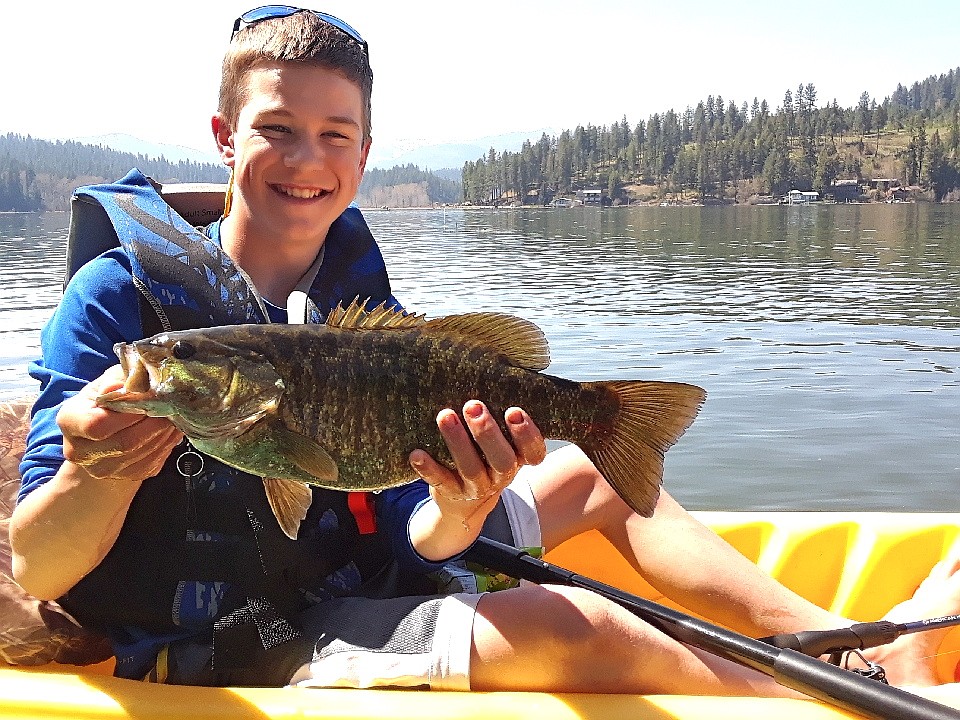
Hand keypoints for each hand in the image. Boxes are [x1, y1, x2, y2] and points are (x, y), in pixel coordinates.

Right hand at [59, 365, 182, 482]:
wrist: (102, 433)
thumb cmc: (105, 400)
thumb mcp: (108, 381)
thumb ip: (117, 380)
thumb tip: (126, 386)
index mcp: (69, 422)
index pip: (96, 425)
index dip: (128, 413)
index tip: (148, 398)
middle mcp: (80, 451)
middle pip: (125, 442)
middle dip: (154, 422)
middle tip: (171, 406)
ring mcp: (103, 469)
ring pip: (143, 453)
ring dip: (164, 432)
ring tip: (173, 414)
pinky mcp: (126, 477)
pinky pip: (153, 461)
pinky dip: (167, 443)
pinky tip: (170, 429)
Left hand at [410, 400, 545, 533]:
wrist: (464, 500)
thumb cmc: (483, 452)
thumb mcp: (499, 437)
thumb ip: (500, 413)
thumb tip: (493, 366)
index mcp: (518, 457)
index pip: (534, 452)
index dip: (527, 434)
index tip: (514, 411)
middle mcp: (502, 475)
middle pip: (502, 460)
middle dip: (487, 433)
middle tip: (473, 406)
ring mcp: (477, 487)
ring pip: (471, 469)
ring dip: (458, 442)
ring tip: (445, 416)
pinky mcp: (452, 492)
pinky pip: (441, 482)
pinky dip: (429, 468)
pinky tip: (417, 453)